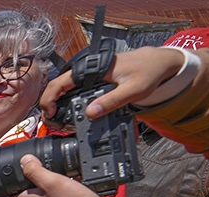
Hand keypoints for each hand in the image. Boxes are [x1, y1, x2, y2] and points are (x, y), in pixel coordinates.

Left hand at [10, 155, 103, 196]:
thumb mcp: (50, 181)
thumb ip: (35, 171)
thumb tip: (24, 160)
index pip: (11, 193)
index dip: (11, 182)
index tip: (15, 170)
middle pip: (27, 187)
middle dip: (29, 175)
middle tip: (35, 163)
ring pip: (42, 186)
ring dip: (45, 176)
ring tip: (50, 166)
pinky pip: (56, 188)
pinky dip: (58, 180)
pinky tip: (64, 173)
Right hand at [40, 47, 185, 119]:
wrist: (158, 63)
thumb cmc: (148, 72)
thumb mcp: (133, 90)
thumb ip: (112, 101)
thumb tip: (91, 113)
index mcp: (93, 69)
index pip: (60, 82)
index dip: (49, 99)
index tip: (50, 114)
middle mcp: (89, 69)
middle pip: (59, 86)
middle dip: (51, 104)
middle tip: (53, 122)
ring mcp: (91, 74)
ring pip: (66, 88)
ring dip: (59, 103)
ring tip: (60, 120)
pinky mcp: (96, 79)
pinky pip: (76, 90)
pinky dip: (70, 101)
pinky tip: (74, 113)